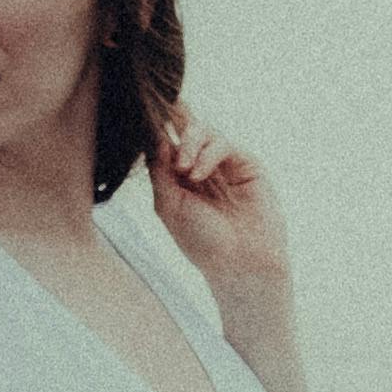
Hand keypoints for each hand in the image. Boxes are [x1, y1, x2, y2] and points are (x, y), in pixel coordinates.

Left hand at [147, 108, 293, 321]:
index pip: (166, 144)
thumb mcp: (168, 206)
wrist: (240, 262)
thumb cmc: (202, 242)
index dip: (156, 133)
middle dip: (176, 137)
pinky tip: (198, 174)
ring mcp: (224, 164)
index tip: (145, 129)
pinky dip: (208, 154)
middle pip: (183, 130)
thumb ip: (159, 171)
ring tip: (185, 169)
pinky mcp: (246, 163)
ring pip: (203, 130)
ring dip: (190, 144)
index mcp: (178, 178)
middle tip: (175, 163)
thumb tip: (157, 137)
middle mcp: (201, 167)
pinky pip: (223, 143)